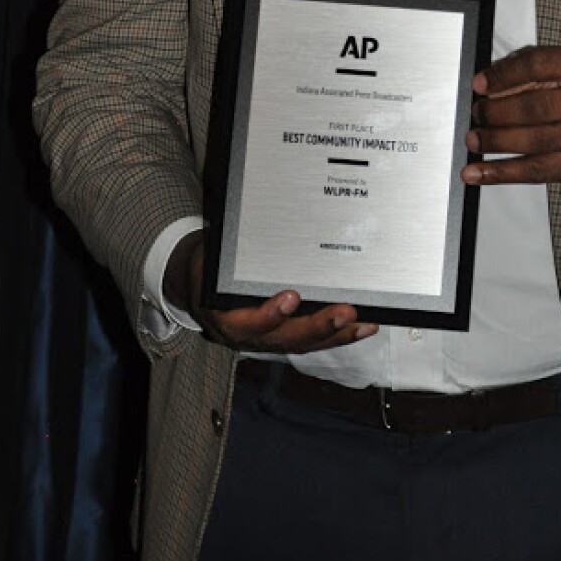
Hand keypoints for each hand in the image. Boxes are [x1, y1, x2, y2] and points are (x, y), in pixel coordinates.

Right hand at [163, 231, 378, 352]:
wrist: (198, 285)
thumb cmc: (210, 265)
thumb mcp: (210, 256)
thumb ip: (228, 250)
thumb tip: (252, 217)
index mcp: (224, 315)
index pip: (246, 322)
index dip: (269, 315)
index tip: (290, 298)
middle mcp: (248, 334)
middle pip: (284, 337)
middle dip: (317, 326)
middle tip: (344, 311)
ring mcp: (267, 339)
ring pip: (303, 343)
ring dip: (335, 333)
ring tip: (361, 321)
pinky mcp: (284, 337)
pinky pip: (313, 342)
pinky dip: (339, 335)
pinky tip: (363, 326)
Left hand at [461, 44, 560, 192]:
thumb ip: (548, 70)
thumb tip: (495, 82)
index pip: (540, 64)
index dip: (504, 75)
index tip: (480, 83)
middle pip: (535, 105)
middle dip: (496, 111)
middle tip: (477, 113)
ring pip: (534, 140)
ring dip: (495, 141)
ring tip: (474, 139)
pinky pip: (538, 171)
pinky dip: (503, 173)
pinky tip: (479, 174)